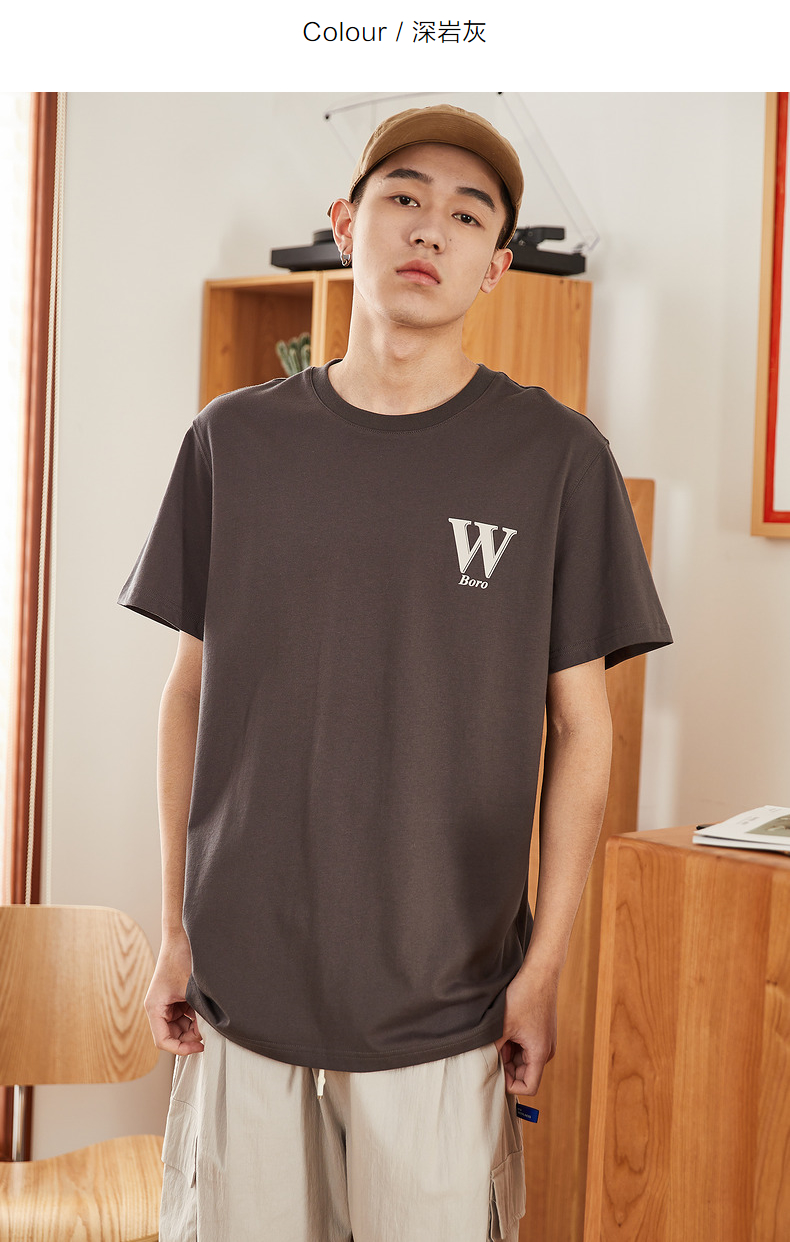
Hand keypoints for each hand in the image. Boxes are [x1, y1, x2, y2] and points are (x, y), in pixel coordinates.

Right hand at [144, 930, 203, 1055]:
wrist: (181, 936)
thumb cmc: (182, 959)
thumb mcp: (191, 990)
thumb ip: (198, 1015)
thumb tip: (208, 1035)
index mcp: (154, 1008)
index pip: (163, 1041)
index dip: (181, 1049)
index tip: (201, 1047)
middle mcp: (157, 1008)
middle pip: (172, 1036)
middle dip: (190, 1036)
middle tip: (209, 1031)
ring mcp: (166, 1003)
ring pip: (180, 1027)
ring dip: (194, 1026)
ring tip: (208, 1017)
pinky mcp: (175, 998)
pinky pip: (184, 1016)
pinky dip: (195, 1016)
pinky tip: (205, 1009)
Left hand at [494, 961, 558, 1094]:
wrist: (539, 973)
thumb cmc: (524, 997)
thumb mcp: (502, 1026)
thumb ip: (493, 1048)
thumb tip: (481, 1063)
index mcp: (540, 1053)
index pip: (529, 1087)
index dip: (510, 1085)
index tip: (496, 1071)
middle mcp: (546, 1051)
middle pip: (524, 1073)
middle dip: (507, 1066)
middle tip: (492, 1050)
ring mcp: (544, 1041)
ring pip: (523, 1060)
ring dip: (509, 1054)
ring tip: (498, 1037)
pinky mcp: (541, 1032)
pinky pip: (526, 1047)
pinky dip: (514, 1044)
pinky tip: (504, 1030)